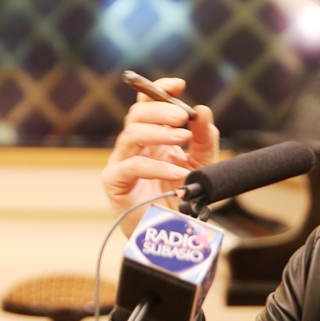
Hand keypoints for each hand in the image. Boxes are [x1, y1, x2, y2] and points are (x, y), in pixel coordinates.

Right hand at [102, 78, 218, 236]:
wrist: (173, 236)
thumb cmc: (184, 200)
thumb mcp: (203, 165)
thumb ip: (204, 139)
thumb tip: (202, 111)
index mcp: (152, 137)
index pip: (147, 103)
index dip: (158, 89)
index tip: (178, 84)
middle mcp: (135, 146)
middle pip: (136, 113)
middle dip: (159, 109)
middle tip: (182, 115)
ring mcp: (122, 163)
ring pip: (131, 134)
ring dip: (158, 131)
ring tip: (182, 138)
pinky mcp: (115, 183)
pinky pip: (132, 166)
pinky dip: (155, 165)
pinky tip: (175, 170)